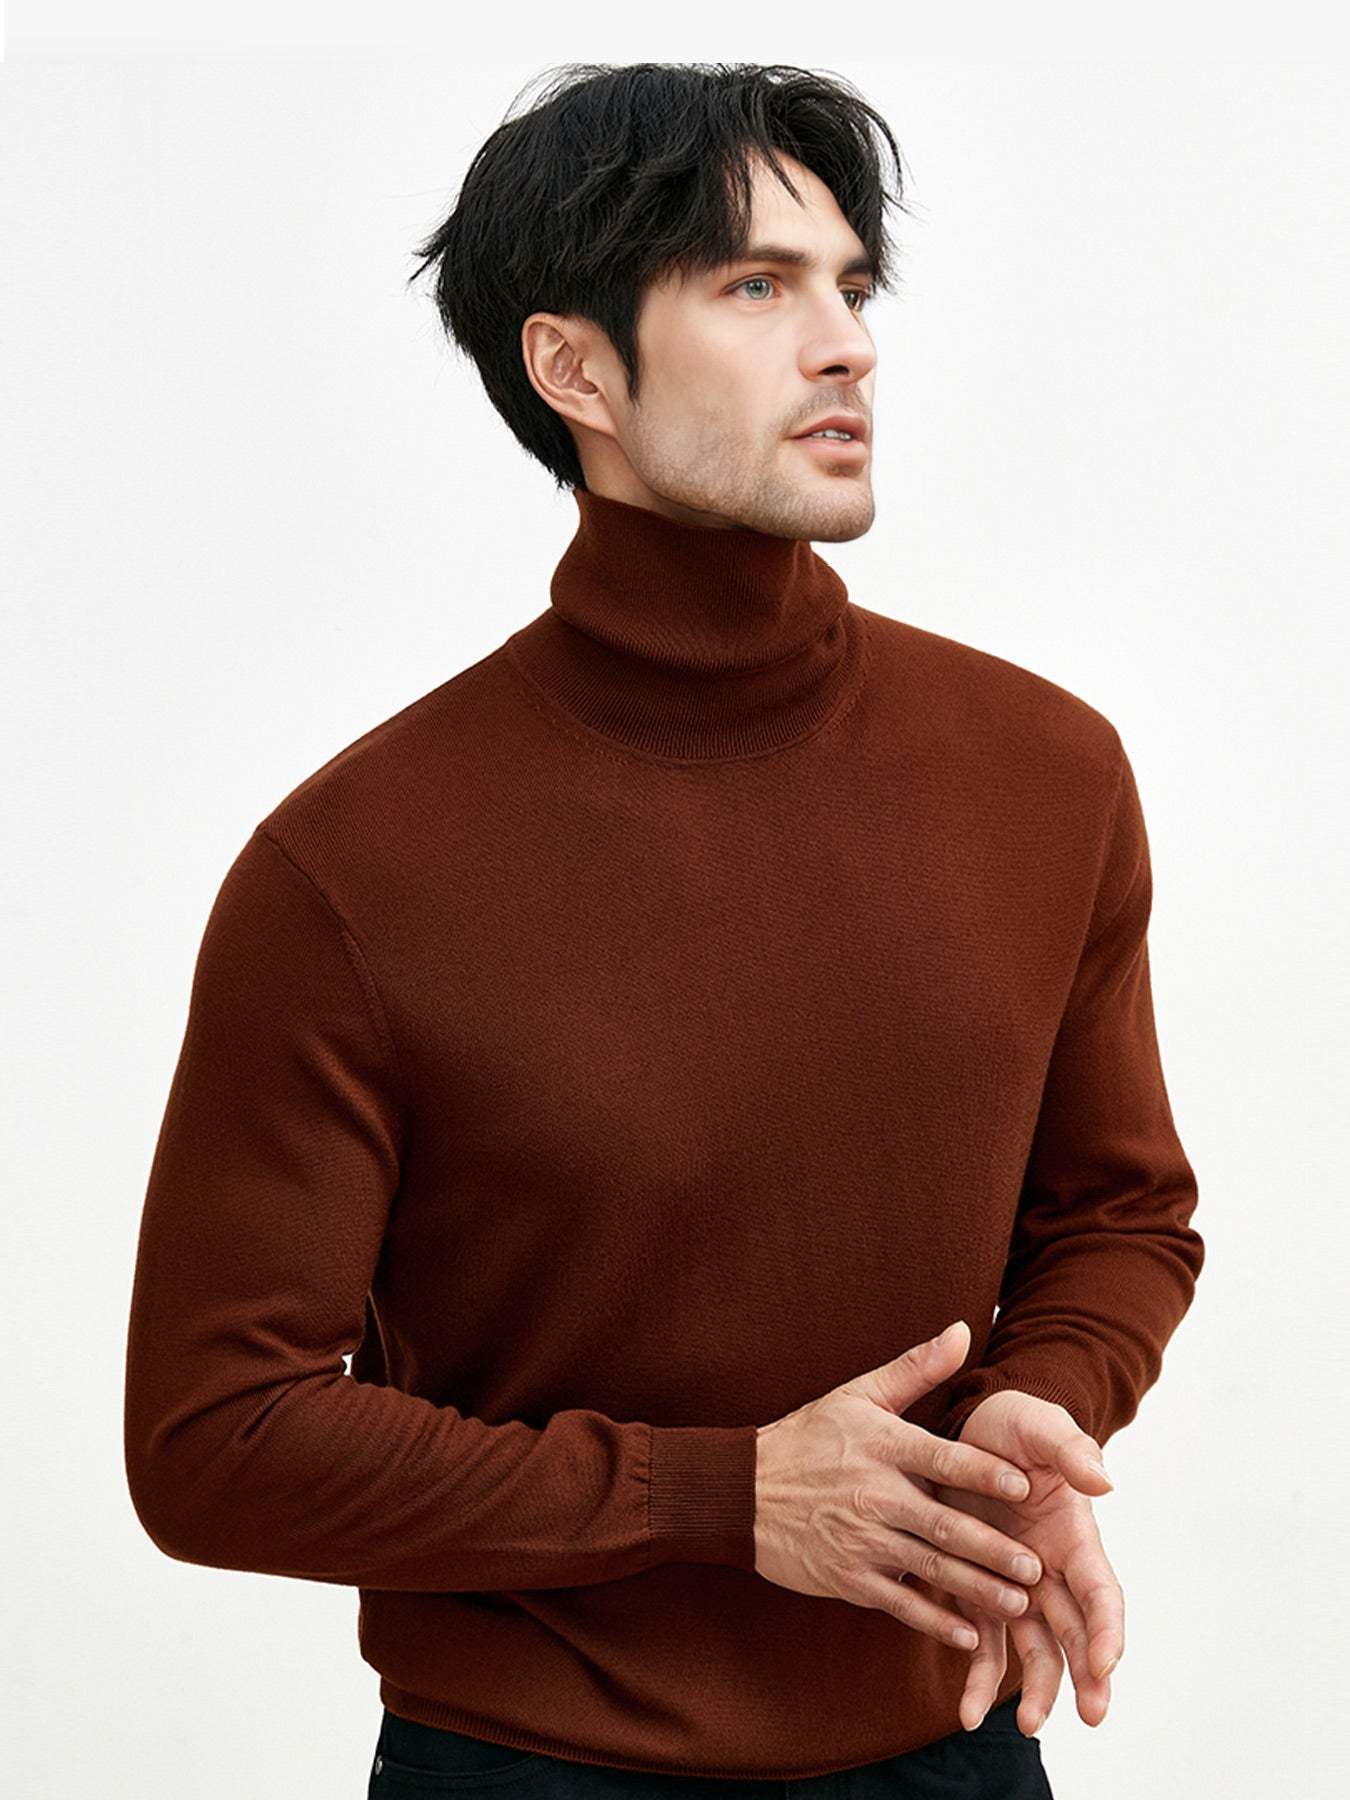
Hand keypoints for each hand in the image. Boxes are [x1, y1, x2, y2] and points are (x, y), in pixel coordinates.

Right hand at [754, 1321, 1044, 1650]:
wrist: (742, 1491)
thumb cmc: (809, 1438)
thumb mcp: (858, 1395)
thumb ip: (916, 1368)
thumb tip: (962, 1330)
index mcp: (882, 1445)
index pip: (942, 1458)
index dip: (984, 1473)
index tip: (1025, 1487)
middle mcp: (874, 1494)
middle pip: (943, 1523)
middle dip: (992, 1548)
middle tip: (1036, 1566)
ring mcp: (861, 1539)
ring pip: (929, 1567)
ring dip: (976, 1588)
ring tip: (1019, 1604)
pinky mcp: (848, 1576)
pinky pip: (899, 1603)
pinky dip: (934, 1621)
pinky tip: (969, 1634)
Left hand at [930, 1390, 1123, 1733]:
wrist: (969, 1426)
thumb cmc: (1015, 1426)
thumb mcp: (1042, 1428)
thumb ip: (1070, 1451)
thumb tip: (1103, 1482)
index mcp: (1074, 1539)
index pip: (1101, 1593)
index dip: (1108, 1629)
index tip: (1107, 1663)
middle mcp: (1050, 1572)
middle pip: (1076, 1635)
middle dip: (1086, 1678)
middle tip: (1089, 1716)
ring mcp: (1012, 1586)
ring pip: (1033, 1651)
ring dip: (1034, 1691)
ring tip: (1026, 1726)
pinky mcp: (974, 1590)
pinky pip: (980, 1642)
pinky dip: (977, 1676)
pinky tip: (966, 1709)